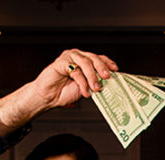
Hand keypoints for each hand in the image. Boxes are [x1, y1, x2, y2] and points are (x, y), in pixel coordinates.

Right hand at [0, 49, 117, 134]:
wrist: (48, 97)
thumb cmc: (64, 92)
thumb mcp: (85, 87)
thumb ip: (95, 82)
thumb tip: (108, 82)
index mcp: (84, 60)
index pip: (99, 58)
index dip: (108, 63)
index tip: (116, 70)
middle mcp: (77, 56)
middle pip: (93, 58)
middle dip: (102, 68)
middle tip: (107, 77)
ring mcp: (68, 57)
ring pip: (85, 62)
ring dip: (92, 76)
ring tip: (96, 88)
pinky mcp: (60, 62)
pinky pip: (75, 70)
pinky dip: (81, 81)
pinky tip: (84, 91)